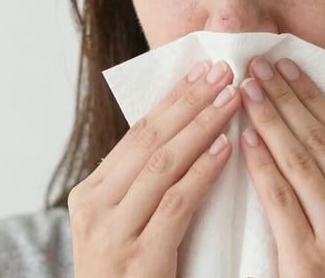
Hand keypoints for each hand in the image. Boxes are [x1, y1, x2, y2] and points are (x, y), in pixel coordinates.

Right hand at [67, 60, 240, 277]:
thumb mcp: (129, 223)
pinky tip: (225, 149)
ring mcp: (111, 234)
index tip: (204, 68)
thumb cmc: (133, 274)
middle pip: (148, 139)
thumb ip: (148, 183)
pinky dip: (201, 173)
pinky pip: (175, 204)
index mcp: (91, 193)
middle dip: (189, 100)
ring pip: (161, 164)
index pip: (138, 133)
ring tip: (233, 98)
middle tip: (224, 69)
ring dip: (201, 126)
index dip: (174, 98)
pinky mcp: (138, 260)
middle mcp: (94, 207)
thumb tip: (187, 131)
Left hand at [238, 57, 324, 277]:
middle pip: (322, 141)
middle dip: (286, 97)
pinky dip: (262, 164)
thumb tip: (319, 136)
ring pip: (301, 162)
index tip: (289, 68)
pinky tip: (246, 138)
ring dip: (270, 119)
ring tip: (246, 89)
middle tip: (259, 64)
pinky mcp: (310, 261)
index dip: (314, 98)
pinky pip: (281, 200)